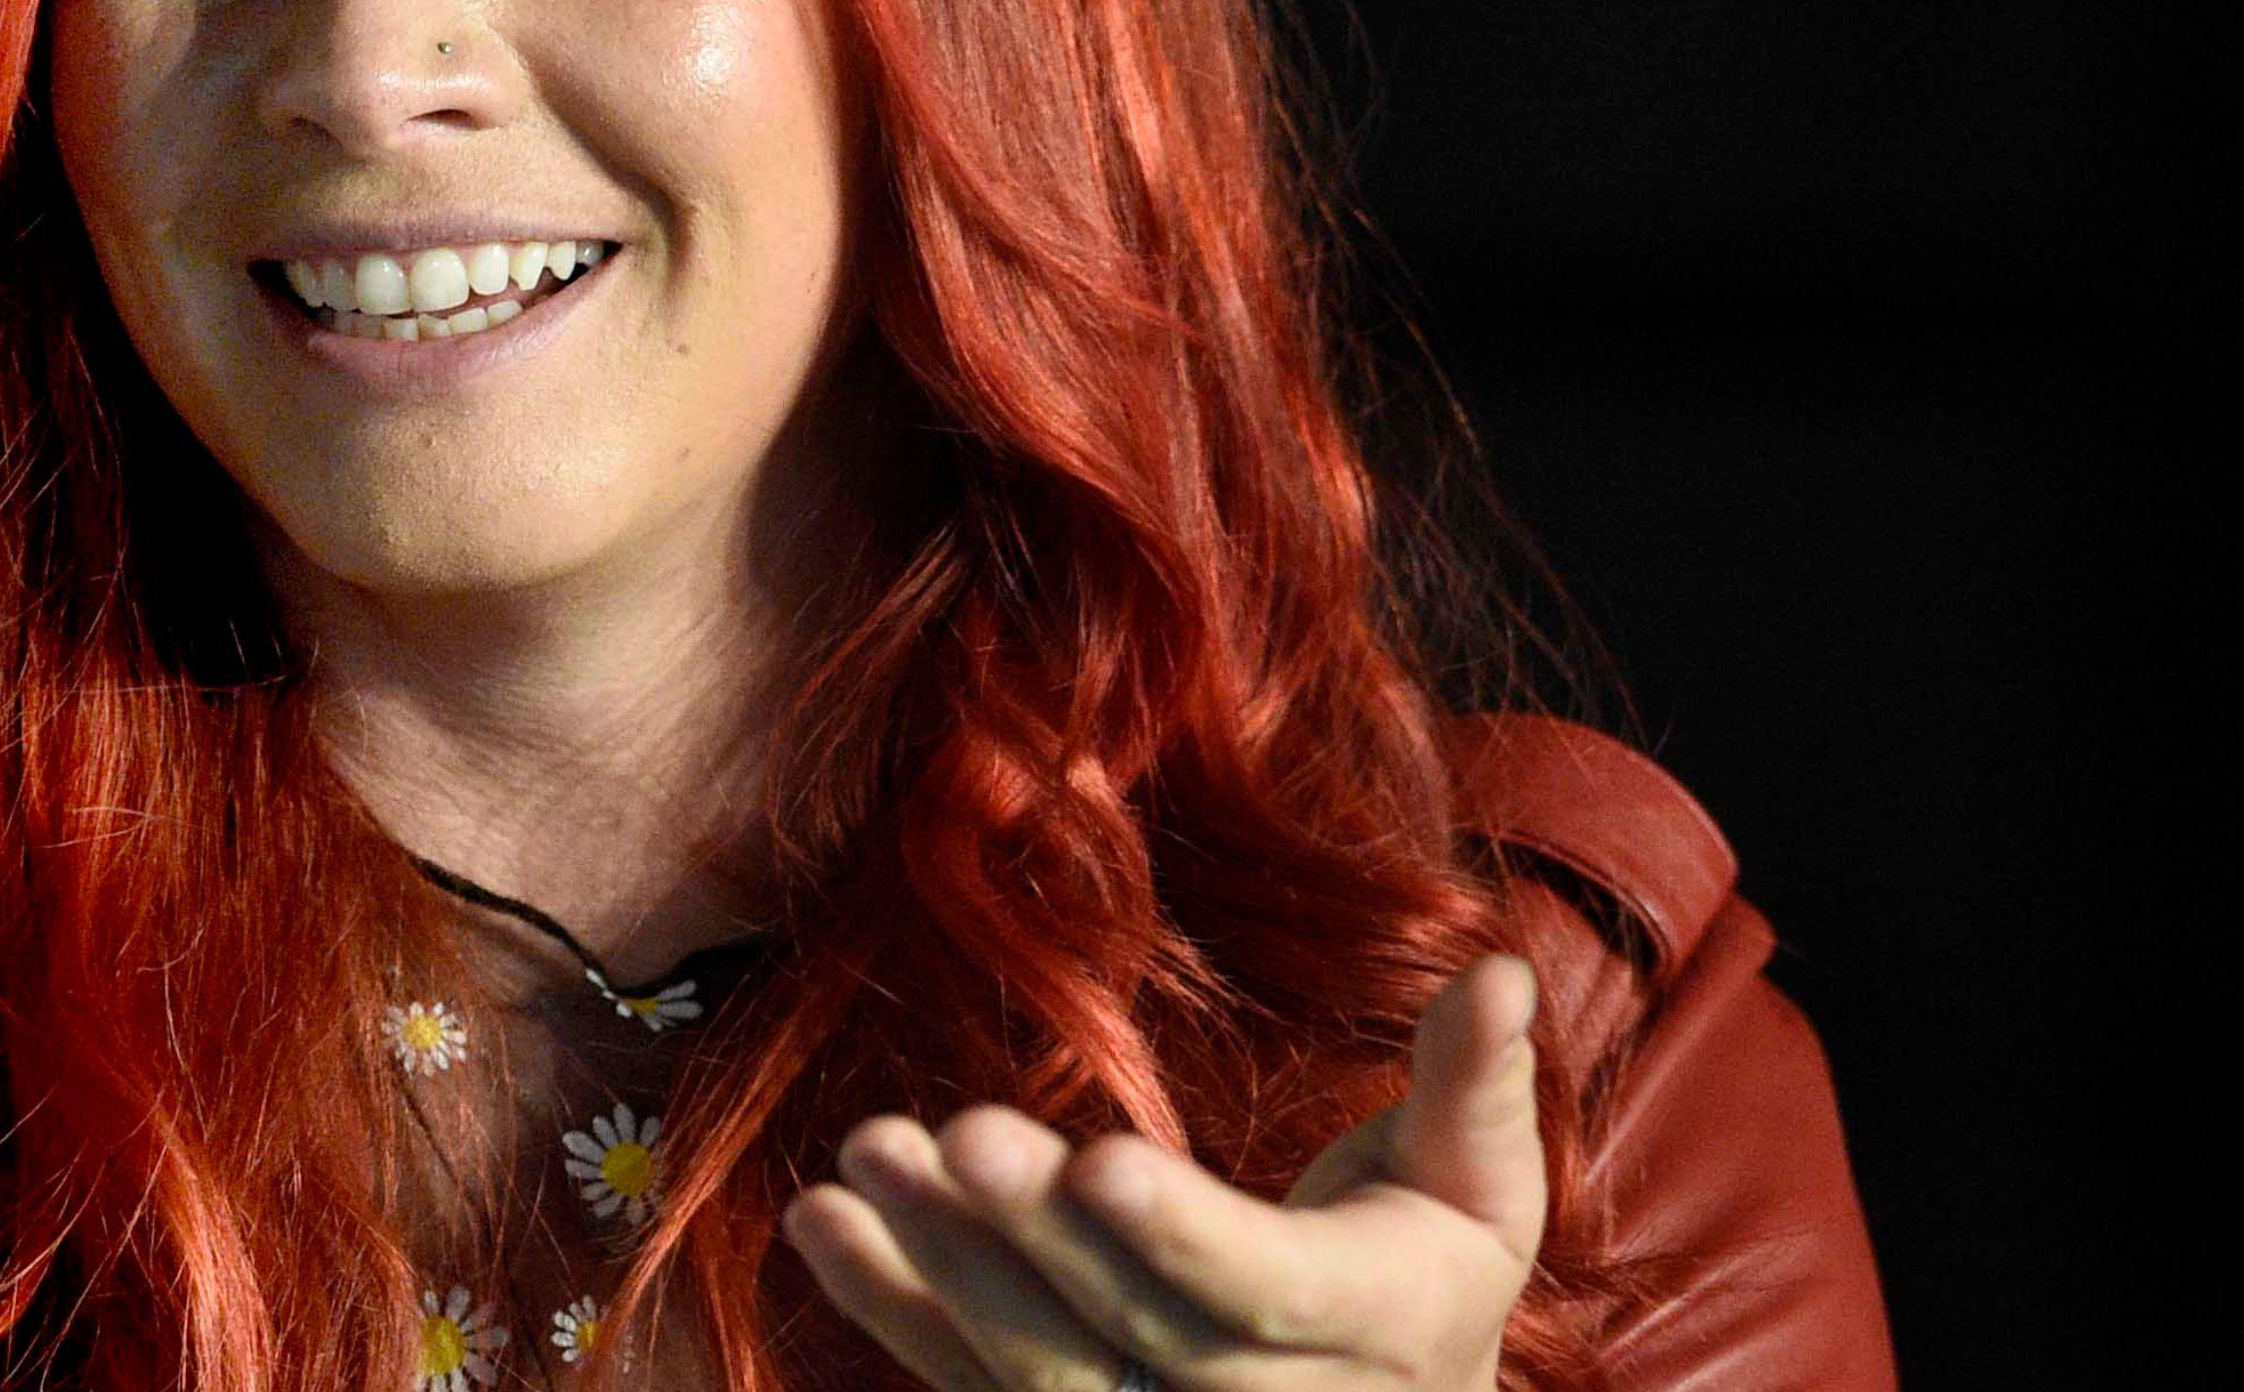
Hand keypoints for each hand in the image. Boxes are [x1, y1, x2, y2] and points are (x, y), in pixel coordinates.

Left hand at [783, 955, 1545, 1391]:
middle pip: (1127, 1324)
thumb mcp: (1477, 1183)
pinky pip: (972, 1378)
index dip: (1179, 1233)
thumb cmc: (1425, 1266)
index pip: (1264, 1286)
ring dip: (938, 1263)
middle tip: (950, 1134)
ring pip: (1037, 1362)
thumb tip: (1501, 968)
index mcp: (1371, 1327)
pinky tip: (818, 1224)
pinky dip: (889, 1307)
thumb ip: (1473, 1083)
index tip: (1098, 1160)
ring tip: (862, 1161)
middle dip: (1030, 1231)